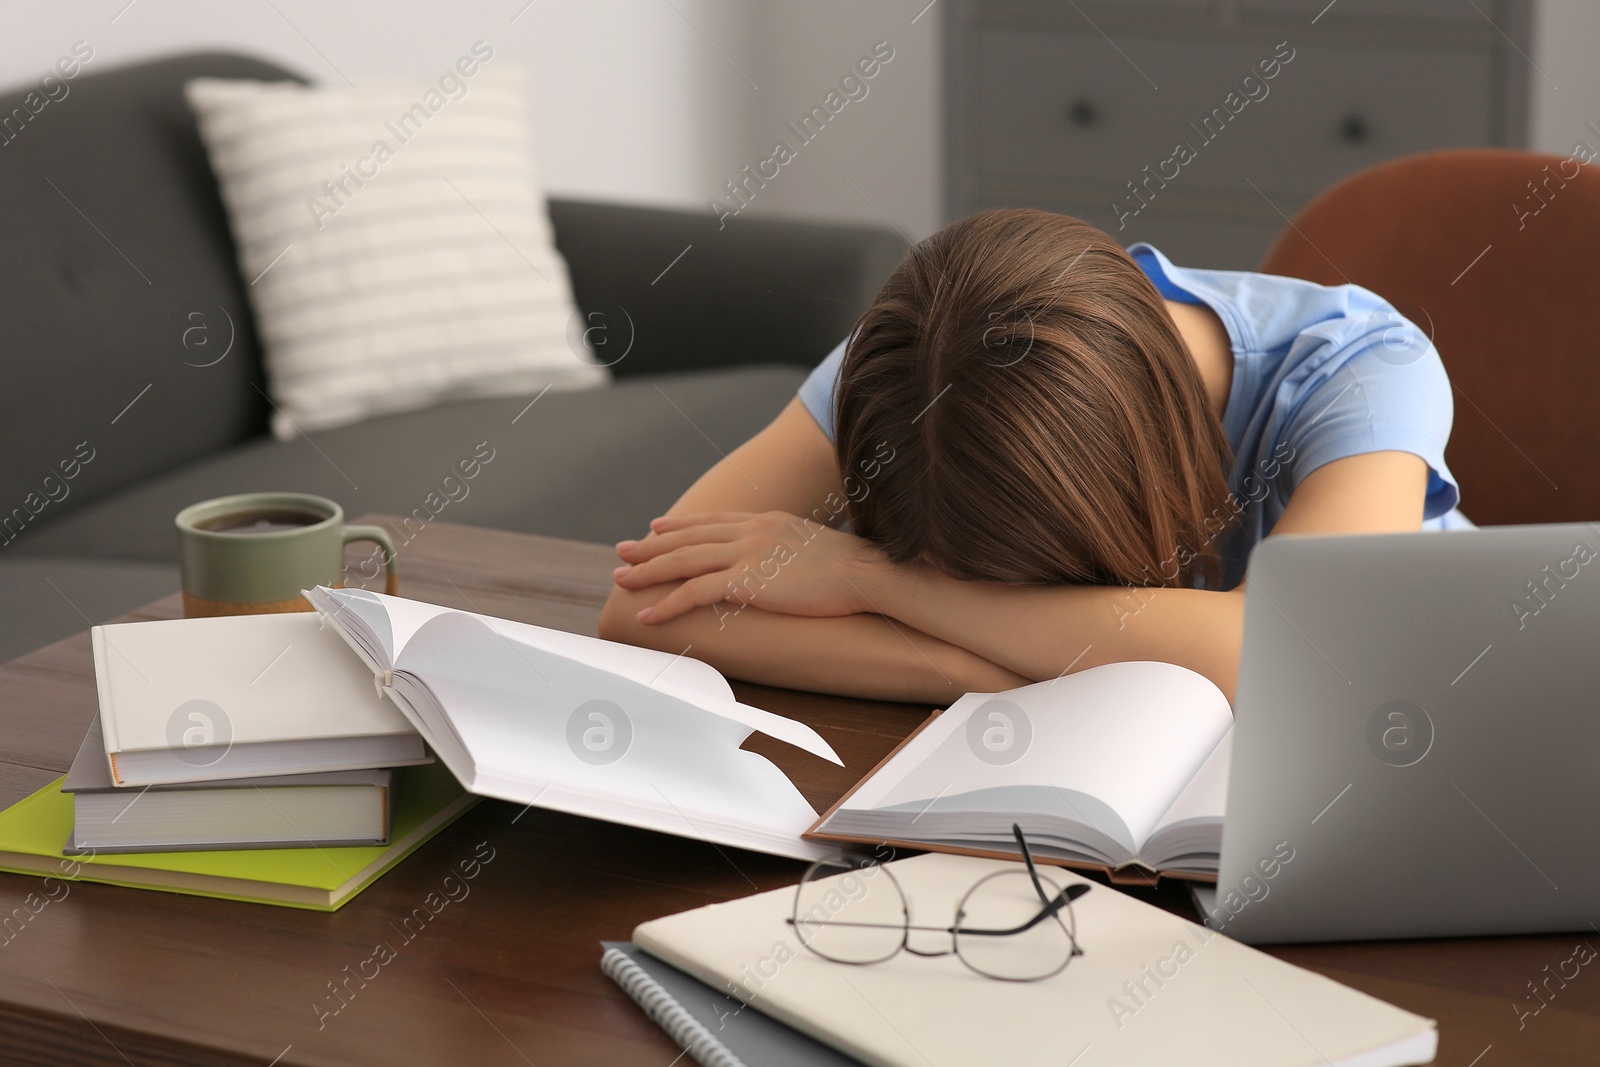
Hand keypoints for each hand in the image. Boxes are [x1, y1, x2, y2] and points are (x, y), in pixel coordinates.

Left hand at [612, 511, 887, 624]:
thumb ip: (789, 549)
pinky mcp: (747, 581)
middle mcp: (750, 531)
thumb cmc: (851, 568)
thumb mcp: (813, 547)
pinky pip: (696, 592)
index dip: (680, 525)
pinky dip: (668, 604)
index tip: (656, 527)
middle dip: (650, 546)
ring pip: (683, 560)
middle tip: (622, 552)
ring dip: (647, 571)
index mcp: (766, 521)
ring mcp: (747, 553)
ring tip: (622, 580)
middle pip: (688, 537)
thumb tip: (785, 563)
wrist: (867, 572)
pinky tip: (650, 615)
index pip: (712, 520)